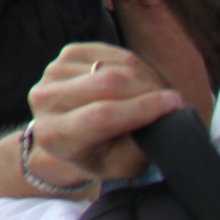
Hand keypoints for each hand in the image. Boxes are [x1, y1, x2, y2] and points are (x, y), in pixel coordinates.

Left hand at [25, 42, 182, 184]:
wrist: (68, 136)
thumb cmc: (100, 155)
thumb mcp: (121, 165)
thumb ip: (139, 146)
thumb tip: (164, 114)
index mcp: (53, 134)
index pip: (101, 116)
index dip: (142, 108)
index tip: (175, 104)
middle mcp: (44, 99)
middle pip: (107, 84)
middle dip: (149, 91)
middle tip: (174, 101)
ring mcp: (53, 72)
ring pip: (114, 67)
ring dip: (147, 79)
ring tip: (158, 96)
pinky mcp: (66, 54)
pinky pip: (113, 53)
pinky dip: (137, 67)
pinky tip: (142, 83)